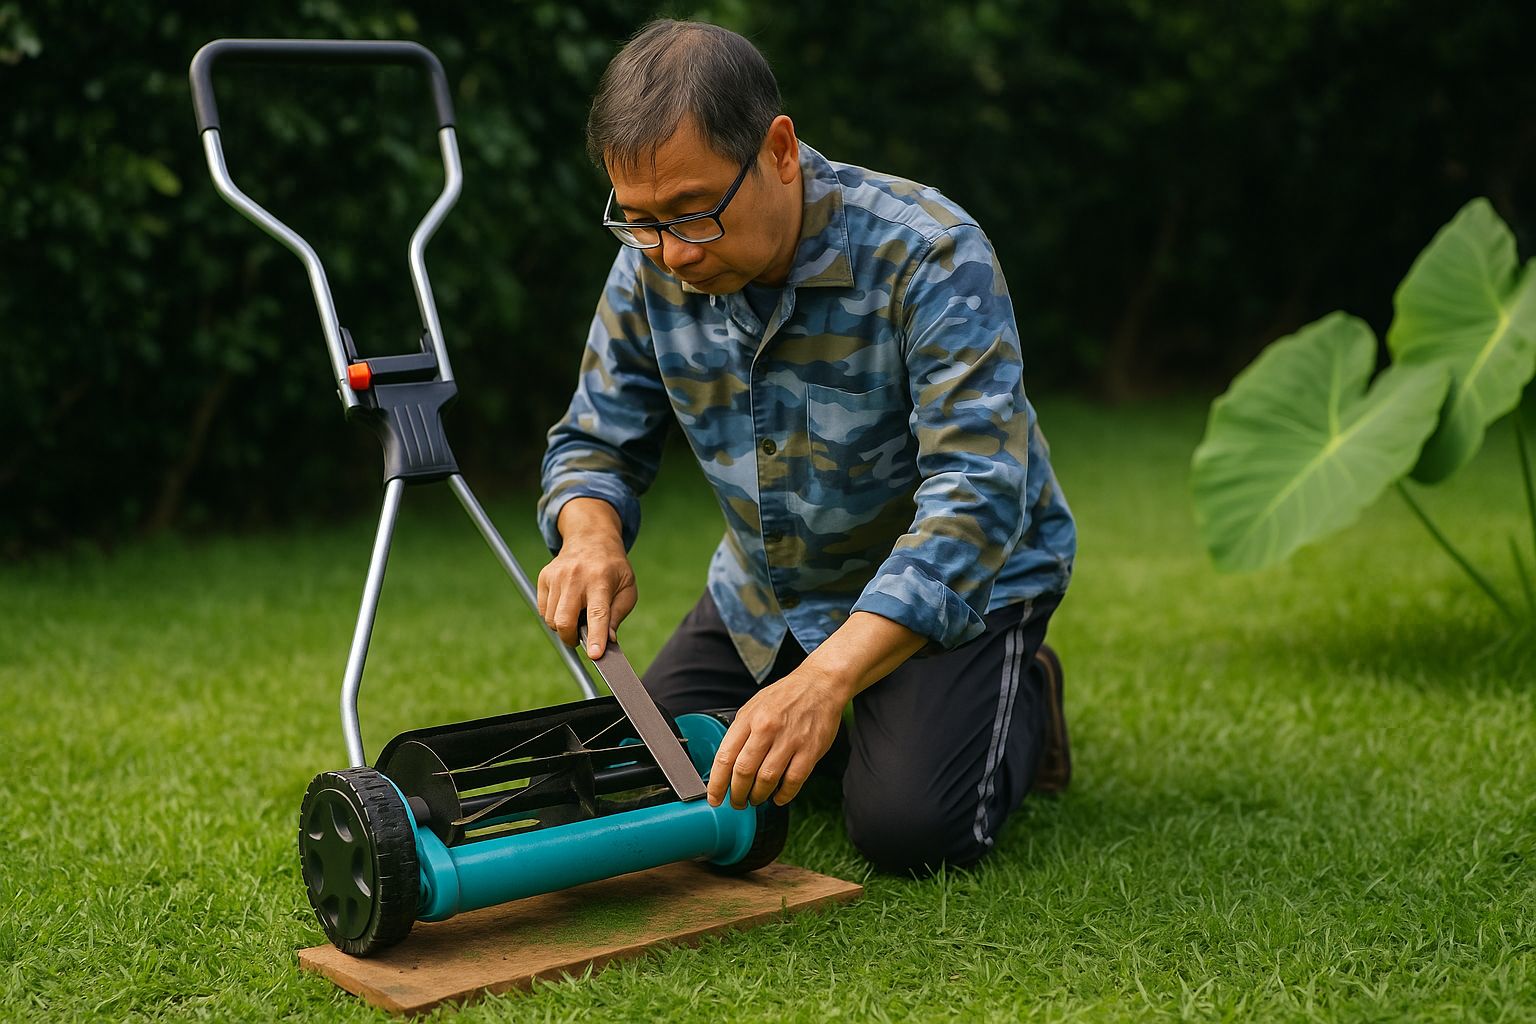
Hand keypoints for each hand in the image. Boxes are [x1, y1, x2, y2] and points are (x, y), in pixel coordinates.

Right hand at [536, 498, 635, 657]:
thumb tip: (608, 641)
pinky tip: (567, 604)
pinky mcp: (544, 577)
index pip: (598, 614)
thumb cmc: (613, 569)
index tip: (595, 656)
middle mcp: (576, 577)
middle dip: (571, 639)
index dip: (596, 637)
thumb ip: (617, 616)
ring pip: (552, 619)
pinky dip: (554, 616)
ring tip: (578, 613)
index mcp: (601, 580)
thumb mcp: (627, 589)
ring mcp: (557, 576)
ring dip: (563, 627)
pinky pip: (543, 610)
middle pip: (565, 620)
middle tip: (580, 639)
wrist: (591, 538)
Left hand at [707, 666, 848, 808]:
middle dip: (737, 794)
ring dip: (759, 796)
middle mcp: (767, 729)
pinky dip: (783, 795)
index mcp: (749, 718)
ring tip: (756, 799)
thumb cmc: (785, 697)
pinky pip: (793, 781)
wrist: (819, 684)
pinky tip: (778, 796)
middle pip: (744, 772)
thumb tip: (727, 765)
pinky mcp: (810, 750)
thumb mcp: (753, 707)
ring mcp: (790, 740)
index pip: (725, 757)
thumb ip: (740, 733)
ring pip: (767, 779)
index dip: (717, 783)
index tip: (715, 798)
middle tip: (737, 802)